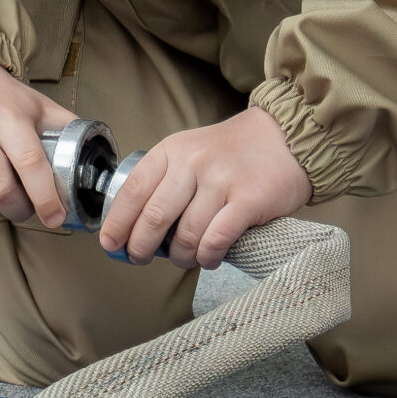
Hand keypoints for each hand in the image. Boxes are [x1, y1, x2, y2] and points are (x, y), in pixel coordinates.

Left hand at [98, 108, 312, 269]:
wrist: (286, 137)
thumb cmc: (232, 153)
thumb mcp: (190, 151)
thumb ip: (164, 180)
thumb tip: (134, 226)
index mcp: (172, 150)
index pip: (134, 191)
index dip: (117, 222)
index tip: (110, 244)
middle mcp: (193, 163)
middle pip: (155, 217)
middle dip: (141, 246)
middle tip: (140, 259)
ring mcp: (222, 180)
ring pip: (187, 235)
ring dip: (181, 256)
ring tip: (184, 259)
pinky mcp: (249, 200)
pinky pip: (216, 239)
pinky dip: (207, 256)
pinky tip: (208, 258)